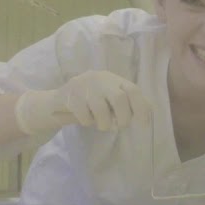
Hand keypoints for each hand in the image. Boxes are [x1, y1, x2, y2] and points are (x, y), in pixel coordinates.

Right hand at [14, 70, 151, 133]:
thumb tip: (147, 112)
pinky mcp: (70, 95)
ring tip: (101, 124)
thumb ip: (127, 103)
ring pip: (101, 108)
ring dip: (104, 123)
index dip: (141, 107)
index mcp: (113, 79)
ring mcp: (84, 85)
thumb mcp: (109, 99)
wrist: (57, 101)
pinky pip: (83, 114)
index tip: (144, 124)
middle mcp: (100, 79)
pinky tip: (85, 119)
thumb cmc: (90, 102)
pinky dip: (87, 122)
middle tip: (119, 126)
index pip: (133, 90)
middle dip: (123, 117)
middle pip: (119, 98)